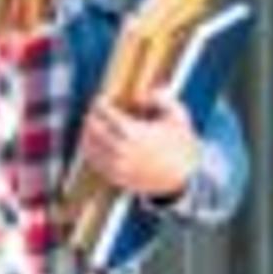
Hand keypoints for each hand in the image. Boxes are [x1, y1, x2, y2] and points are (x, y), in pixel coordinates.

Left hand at [79, 90, 200, 200]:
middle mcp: (121, 149)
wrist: (184, 178)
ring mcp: (117, 165)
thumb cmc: (181, 146)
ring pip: (90, 147)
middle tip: (93, 111)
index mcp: (133, 132)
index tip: (101, 99)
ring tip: (89, 127)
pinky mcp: (118, 178)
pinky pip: (96, 164)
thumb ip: (161, 99)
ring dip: (87, 135)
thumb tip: (144, 94)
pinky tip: (91, 146)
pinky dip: (90, 153)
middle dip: (91, 117)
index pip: (106, 113)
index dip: (100, 103)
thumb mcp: (177, 116)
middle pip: (94, 129)